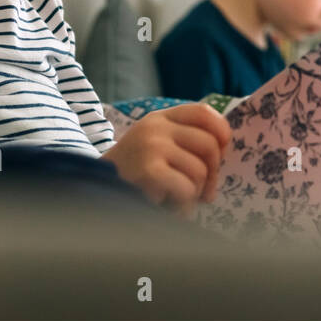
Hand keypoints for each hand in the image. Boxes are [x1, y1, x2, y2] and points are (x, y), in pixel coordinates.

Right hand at [101, 103, 230, 218]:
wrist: (96, 194)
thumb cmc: (133, 176)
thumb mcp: (157, 147)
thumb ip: (185, 141)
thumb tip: (225, 150)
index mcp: (159, 118)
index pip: (203, 112)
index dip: (221, 132)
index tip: (221, 154)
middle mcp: (155, 126)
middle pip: (210, 144)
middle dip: (213, 174)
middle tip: (205, 193)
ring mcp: (151, 146)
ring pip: (201, 170)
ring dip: (194, 194)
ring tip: (176, 200)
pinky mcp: (149, 169)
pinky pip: (187, 188)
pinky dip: (183, 206)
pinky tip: (168, 207)